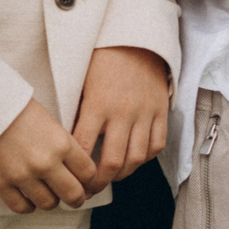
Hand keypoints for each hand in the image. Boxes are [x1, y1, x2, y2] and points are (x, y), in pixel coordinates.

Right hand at [0, 98, 99, 210]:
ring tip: (48, 193)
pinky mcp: (0, 183)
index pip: (89, 173)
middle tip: (74, 197)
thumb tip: (79, 171)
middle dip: (77, 198)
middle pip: (74, 194)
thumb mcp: (51, 123)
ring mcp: (22, 175)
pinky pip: (22, 207)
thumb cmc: (18, 110)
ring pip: (49, 204)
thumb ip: (66, 146)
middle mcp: (46, 162)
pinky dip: (28, 206)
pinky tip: (28, 197)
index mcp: (62, 143)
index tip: (87, 183)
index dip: (91, 181)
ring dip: (51, 201)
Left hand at [71, 46, 169, 190]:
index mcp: (98, 104)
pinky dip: (145, 158)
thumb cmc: (102, 60)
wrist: (136, 38)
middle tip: (89, 190)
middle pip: (113, 162)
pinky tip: (133, 160)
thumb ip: (77, 113)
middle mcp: (123, 112)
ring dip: (122, 175)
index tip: (71, 180)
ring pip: (137, 158)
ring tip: (111, 178)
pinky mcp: (161, 110)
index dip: (77, 171)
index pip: (85, 148)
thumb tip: (67, 145)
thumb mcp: (81, 83)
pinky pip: (157, 144)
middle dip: (99, 183)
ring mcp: (145, 112)